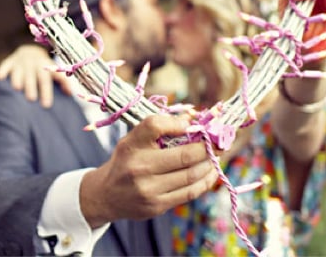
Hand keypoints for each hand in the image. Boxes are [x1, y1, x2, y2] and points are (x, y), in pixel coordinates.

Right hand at [0, 44, 72, 107]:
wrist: (29, 51)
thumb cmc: (43, 67)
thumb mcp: (53, 71)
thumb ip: (63, 81)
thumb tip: (70, 93)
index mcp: (44, 67)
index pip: (46, 80)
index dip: (46, 92)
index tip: (46, 106)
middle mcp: (32, 64)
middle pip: (32, 76)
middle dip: (32, 87)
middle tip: (31, 99)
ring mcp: (20, 62)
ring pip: (18, 71)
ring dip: (17, 78)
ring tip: (17, 88)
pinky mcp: (9, 61)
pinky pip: (5, 65)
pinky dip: (2, 71)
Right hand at [79, 115, 218, 226]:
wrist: (106, 195)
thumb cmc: (126, 161)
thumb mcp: (133, 140)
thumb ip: (158, 128)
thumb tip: (191, 119)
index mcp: (131, 146)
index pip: (155, 125)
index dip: (180, 123)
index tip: (195, 123)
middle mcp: (139, 168)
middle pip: (184, 155)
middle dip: (207, 148)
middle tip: (219, 142)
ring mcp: (149, 190)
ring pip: (191, 175)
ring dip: (209, 164)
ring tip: (216, 156)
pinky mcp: (157, 206)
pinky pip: (189, 193)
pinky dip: (205, 181)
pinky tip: (210, 172)